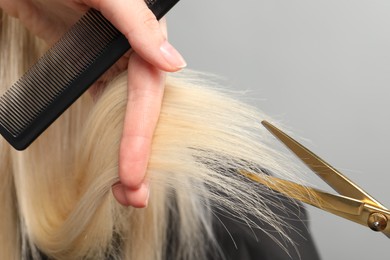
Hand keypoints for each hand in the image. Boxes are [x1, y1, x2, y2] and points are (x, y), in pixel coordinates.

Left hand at [0, 0, 185, 206]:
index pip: (147, 94)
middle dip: (139, 155)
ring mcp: (108, 61)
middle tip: (134, 194)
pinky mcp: (88, 66)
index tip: (133, 173)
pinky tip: (108, 154)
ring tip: (122, 186)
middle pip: (141, 111)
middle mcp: (131, 53)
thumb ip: (138, 24)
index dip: (141, 136)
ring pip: (123, 114)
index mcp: (142, 36)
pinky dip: (107, 132)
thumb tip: (172, 63)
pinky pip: (102, 103)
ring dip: (125, 150)